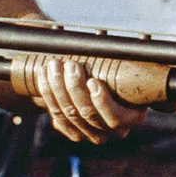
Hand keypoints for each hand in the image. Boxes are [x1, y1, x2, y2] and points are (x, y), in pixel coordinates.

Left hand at [34, 58, 148, 143]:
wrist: (100, 86)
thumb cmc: (116, 72)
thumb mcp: (123, 68)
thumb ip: (118, 62)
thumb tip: (109, 42)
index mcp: (131, 118)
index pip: (115, 118)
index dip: (102, 102)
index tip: (92, 81)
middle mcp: (112, 132)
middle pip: (88, 114)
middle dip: (75, 87)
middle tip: (70, 64)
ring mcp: (91, 134)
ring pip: (69, 114)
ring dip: (58, 87)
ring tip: (54, 65)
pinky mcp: (73, 131)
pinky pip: (57, 115)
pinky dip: (48, 93)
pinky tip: (44, 74)